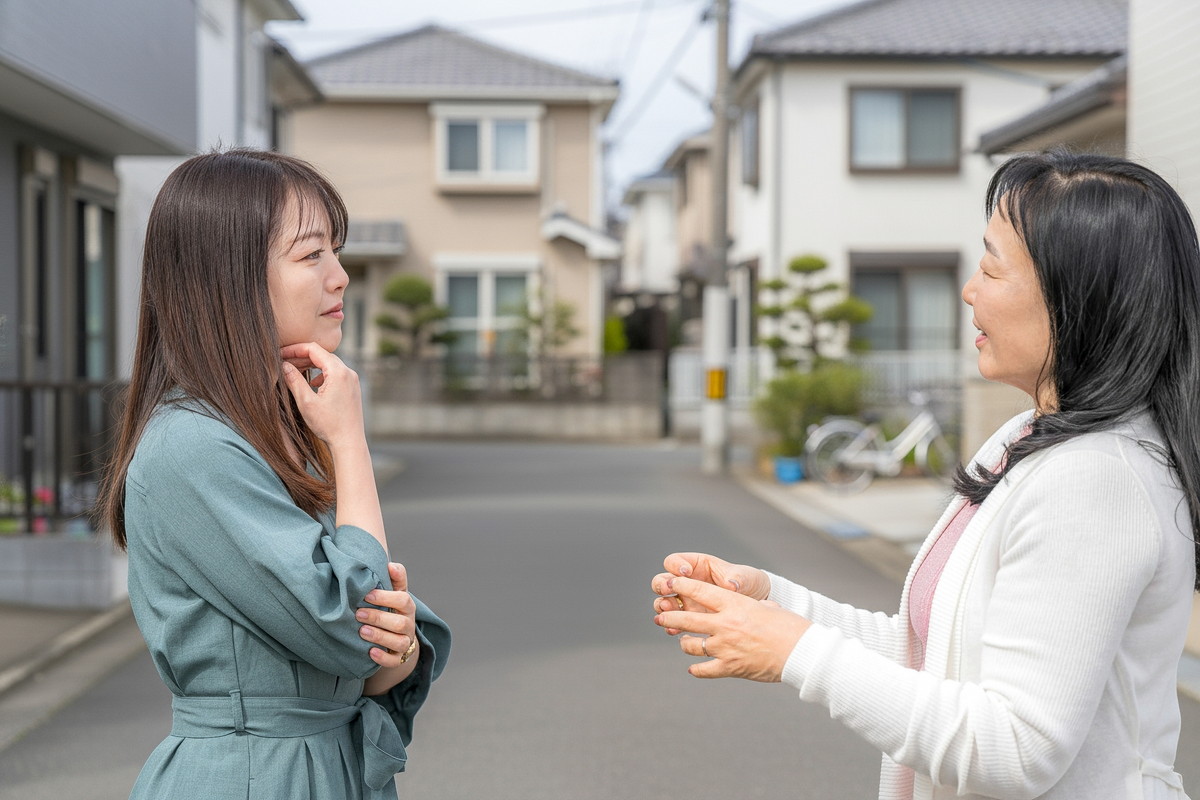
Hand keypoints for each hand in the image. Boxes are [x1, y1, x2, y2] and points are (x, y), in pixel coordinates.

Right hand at [280, 342, 363, 447]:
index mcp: (338, 372)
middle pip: (322, 354)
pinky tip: (312, 385)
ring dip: (312, 365)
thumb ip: (294, 380)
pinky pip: (336, 374)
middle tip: (284, 363)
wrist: (349, 442)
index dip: (295, 349)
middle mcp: (349, 372)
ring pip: (329, 364)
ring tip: (295, 372)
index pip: (314, 349)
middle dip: (302, 356)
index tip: (280, 353)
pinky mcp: (353, 388)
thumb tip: (284, 365)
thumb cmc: (328, 425)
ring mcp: (353, 380)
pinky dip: (322, 374)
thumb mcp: (306, 402)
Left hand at [357, 562, 418, 671]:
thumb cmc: (391, 610)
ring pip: (399, 642)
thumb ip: (395, 579)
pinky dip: (383, 657)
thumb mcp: (394, 593)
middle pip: (400, 623)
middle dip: (379, 618)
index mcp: (407, 607)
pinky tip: (370, 652)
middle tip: (358, 613)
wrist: (396, 637)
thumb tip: (391, 564)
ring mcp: (405, 642)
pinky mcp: (398, 658)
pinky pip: (394, 661)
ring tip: (362, 632)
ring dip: (380, 636)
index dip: (386, 597)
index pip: (403, 600)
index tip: (367, 594)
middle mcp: (409, 625)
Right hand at [651, 553, 769, 634]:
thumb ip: (737, 579)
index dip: (676, 565)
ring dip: (662, 606)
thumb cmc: (748, 583)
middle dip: (662, 585)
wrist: (756, 603)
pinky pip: (674, 622)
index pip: (675, 561)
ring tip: (668, 611)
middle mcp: (686, 583)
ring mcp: (686, 601)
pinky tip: (674, 630)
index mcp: (696, 565)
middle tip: (669, 590)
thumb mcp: (744, 577)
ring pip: (663, 601)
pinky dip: (671, 626)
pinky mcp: (690, 618)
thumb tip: (731, 585)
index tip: (685, 573)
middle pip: (662, 580)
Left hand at [652, 575, 809, 681]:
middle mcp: (725, 624)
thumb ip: (752, 605)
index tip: (670, 583)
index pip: (699, 591)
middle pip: (686, 618)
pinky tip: (693, 668)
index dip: (681, 586)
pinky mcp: (730, 667)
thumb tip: (752, 605)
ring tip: (683, 641)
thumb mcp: (768, 607)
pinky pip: (704, 669)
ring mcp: (725, 646)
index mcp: (734, 604)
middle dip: (669, 616)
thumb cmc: (790, 626)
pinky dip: (697, 669)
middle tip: (660, 616)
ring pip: (691, 645)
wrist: (801, 651)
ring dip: (684, 643)